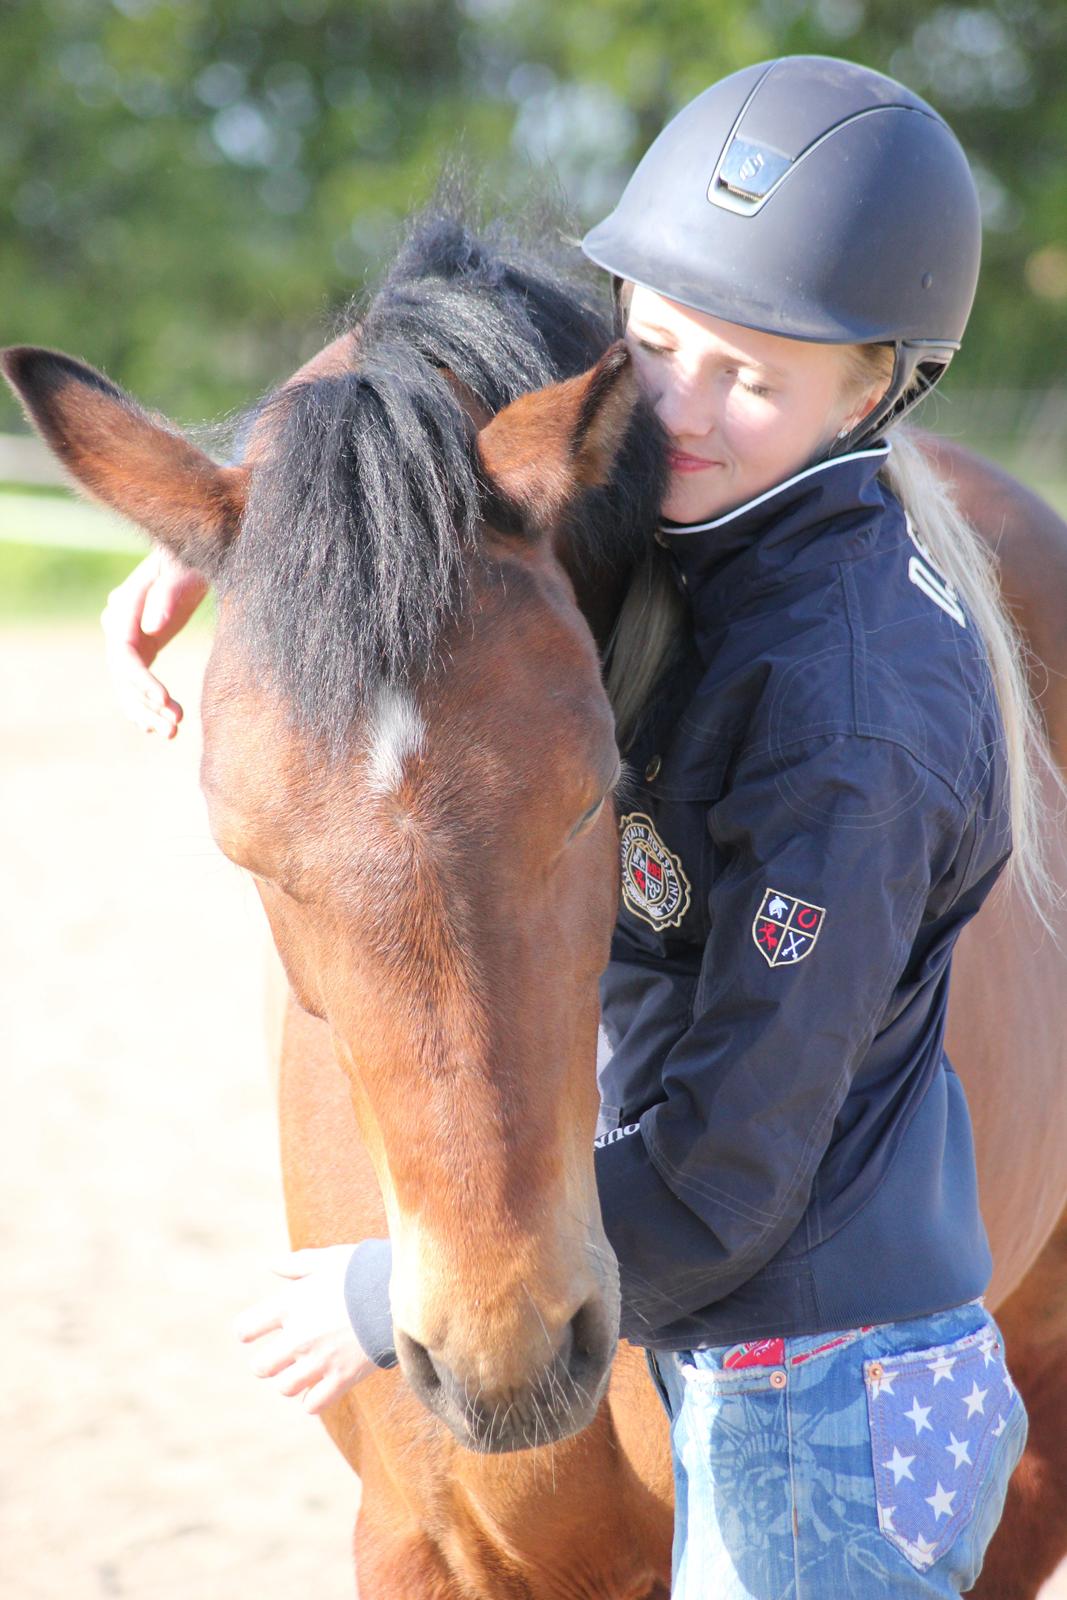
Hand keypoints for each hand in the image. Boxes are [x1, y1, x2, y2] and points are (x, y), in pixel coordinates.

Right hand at [100, 548, 208, 736]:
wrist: (194, 549)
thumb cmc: (190, 554)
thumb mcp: (185, 569)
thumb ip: (169, 593)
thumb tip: (152, 627)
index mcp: (125, 606)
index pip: (126, 655)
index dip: (142, 682)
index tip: (165, 702)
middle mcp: (119, 623)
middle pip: (124, 675)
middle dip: (146, 704)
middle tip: (174, 727)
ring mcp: (130, 636)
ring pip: (130, 683)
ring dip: (148, 711)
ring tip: (172, 734)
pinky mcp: (144, 644)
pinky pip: (141, 680)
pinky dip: (149, 704)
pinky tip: (163, 727)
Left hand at [234, 1245, 375, 1414]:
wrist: (401, 1292)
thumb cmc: (362, 1272)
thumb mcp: (328, 1259)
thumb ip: (296, 1264)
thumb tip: (269, 1264)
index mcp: (290, 1304)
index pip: (245, 1329)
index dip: (248, 1331)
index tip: (256, 1331)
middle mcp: (298, 1337)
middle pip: (261, 1367)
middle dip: (269, 1362)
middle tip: (285, 1354)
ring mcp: (319, 1361)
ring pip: (284, 1388)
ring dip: (292, 1380)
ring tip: (307, 1368)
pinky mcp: (341, 1379)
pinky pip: (312, 1405)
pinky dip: (313, 1399)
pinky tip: (323, 1384)